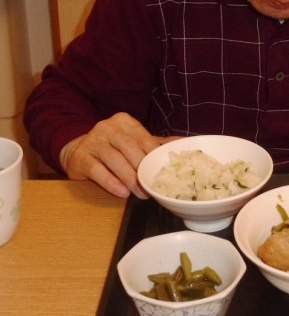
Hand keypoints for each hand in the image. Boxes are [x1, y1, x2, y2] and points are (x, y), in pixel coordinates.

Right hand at [60, 112, 178, 198]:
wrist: (78, 151)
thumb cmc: (113, 147)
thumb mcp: (134, 141)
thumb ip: (156, 143)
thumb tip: (184, 142)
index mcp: (125, 122)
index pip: (143, 138)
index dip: (153, 155)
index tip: (162, 172)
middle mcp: (107, 127)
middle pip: (129, 148)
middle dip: (142, 169)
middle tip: (152, 187)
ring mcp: (92, 141)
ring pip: (114, 159)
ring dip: (129, 178)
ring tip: (140, 193)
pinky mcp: (80, 157)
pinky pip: (97, 170)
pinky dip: (111, 182)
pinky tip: (122, 192)